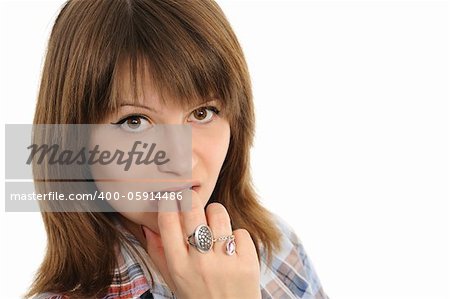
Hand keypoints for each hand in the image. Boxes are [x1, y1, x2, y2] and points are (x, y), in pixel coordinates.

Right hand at [142, 190, 260, 298]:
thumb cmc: (199, 297)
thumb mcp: (174, 281)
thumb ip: (159, 255)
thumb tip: (148, 227)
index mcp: (178, 267)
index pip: (168, 222)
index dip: (168, 203)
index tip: (172, 199)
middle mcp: (200, 264)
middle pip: (193, 210)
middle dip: (191, 198)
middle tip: (192, 198)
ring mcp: (225, 263)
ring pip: (219, 215)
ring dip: (216, 213)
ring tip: (215, 221)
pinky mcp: (247, 263)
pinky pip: (240, 232)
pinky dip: (237, 236)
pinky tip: (233, 248)